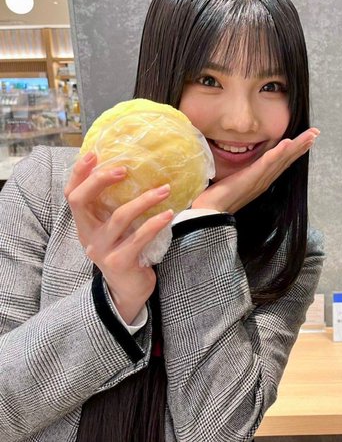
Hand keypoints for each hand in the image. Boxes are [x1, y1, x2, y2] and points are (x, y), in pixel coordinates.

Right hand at [64, 152, 173, 323]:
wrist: (130, 290)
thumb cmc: (127, 250)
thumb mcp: (117, 228)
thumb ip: (117, 207)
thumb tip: (136, 171)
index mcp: (85, 224)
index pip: (72, 194)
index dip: (79, 173)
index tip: (94, 152)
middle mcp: (88, 235)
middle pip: (80, 201)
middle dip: (100, 180)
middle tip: (124, 169)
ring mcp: (101, 250)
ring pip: (118, 217)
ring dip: (144, 200)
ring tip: (164, 189)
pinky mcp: (120, 261)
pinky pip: (139, 237)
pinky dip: (155, 223)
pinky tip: (169, 214)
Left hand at [192, 127, 318, 212]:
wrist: (210, 212)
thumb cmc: (216, 199)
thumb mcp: (232, 182)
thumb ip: (240, 174)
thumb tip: (238, 164)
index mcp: (261, 181)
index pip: (281, 163)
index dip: (295, 151)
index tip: (306, 140)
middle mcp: (264, 181)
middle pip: (287, 160)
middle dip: (302, 146)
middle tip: (315, 133)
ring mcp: (260, 180)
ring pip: (282, 160)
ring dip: (297, 147)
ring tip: (310, 136)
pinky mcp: (252, 178)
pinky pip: (267, 163)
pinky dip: (279, 153)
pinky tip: (287, 143)